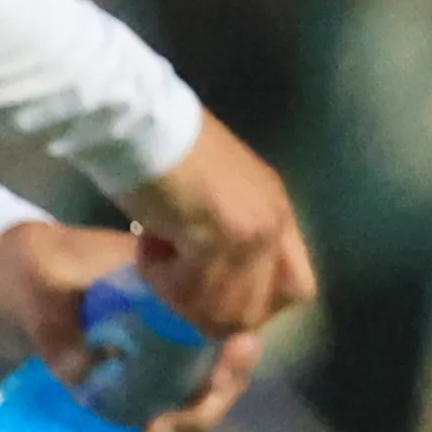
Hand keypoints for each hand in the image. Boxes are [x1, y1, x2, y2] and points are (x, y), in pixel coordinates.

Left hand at [0, 217, 261, 431]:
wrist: (5, 273)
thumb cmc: (31, 264)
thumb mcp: (37, 283)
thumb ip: (55, 324)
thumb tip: (81, 376)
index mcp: (175, 286)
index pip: (228, 327)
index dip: (231, 365)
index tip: (204, 392)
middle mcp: (183, 323)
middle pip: (221, 377)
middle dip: (197, 415)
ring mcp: (166, 354)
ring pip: (195, 405)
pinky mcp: (143, 380)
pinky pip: (162, 415)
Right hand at [115, 111, 316, 342]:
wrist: (137, 120)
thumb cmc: (162, 144)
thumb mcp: (212, 190)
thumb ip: (222, 229)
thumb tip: (204, 269)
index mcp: (277, 209)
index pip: (295, 287)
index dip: (253, 304)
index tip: (212, 296)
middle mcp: (274, 223)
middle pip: (259, 309)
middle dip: (212, 311)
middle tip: (176, 283)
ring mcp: (251, 232)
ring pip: (224, 309)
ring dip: (182, 296)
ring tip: (155, 257)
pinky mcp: (218, 237)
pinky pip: (190, 288)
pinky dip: (160, 278)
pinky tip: (145, 241)